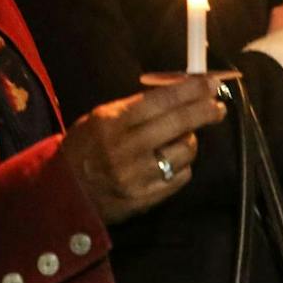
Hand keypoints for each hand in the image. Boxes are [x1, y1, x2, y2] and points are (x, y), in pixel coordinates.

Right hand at [59, 75, 224, 223]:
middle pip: (179, 123)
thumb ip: (137, 107)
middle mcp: (126, 148)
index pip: (160, 101)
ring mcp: (137, 176)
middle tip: (217, 107)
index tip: (210, 83)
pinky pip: (180, 177)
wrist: (65, 192)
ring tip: (181, 138)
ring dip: (190, 141)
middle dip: (204, 111)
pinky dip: (181, 166)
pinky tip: (170, 162)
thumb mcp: (102, 117)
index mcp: (113, 122)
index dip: (190, 90)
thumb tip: (179, 92)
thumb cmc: (86, 147)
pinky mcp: (145, 199)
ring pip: (185, 151)